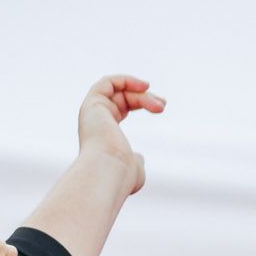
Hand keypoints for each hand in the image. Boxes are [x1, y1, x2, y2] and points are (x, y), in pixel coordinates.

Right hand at [78, 74, 165, 195]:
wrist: (109, 172)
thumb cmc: (122, 176)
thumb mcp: (134, 168)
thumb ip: (135, 159)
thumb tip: (139, 158)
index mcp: (104, 132)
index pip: (122, 107)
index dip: (142, 102)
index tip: (161, 105)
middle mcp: (95, 120)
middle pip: (122, 96)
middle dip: (145, 97)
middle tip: (163, 104)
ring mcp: (92, 112)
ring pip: (118, 90)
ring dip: (141, 94)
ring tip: (159, 105)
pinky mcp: (92, 105)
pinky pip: (107, 82)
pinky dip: (126, 80)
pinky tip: (144, 87)